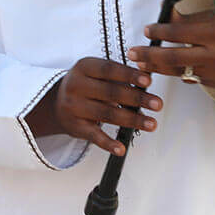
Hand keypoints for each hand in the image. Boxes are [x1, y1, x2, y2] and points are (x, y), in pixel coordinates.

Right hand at [24, 57, 162, 155]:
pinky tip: (121, 148)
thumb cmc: (87, 85)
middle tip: (157, 104)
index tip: (148, 81)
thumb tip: (147, 86)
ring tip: (151, 124)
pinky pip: (94, 137)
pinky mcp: (75, 127)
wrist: (57, 102)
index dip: (129, 75)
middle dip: (137, 98)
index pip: (109, 69)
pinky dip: (108, 144)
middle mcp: (76, 85)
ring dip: (132, 120)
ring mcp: (74, 107)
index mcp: (84, 67)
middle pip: (111, 92)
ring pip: (107, 114)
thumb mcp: (98, 74)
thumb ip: (120, 77)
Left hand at [127, 9, 214, 89]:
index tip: (146, 30)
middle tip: (131, 53)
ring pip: (179, 72)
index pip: (179, 32)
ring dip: (157, 68)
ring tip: (141, 64)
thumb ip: (193, 19)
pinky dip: (180, 72)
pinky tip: (168, 68)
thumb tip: (166, 16)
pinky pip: (193, 78)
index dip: (159, 31)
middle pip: (172, 57)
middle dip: (148, 55)